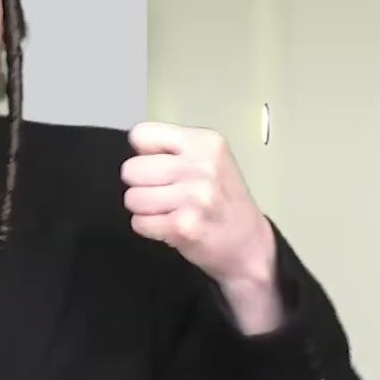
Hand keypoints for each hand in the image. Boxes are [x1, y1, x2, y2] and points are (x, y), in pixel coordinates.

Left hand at [122, 122, 281, 332]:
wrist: (249, 244)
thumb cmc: (222, 199)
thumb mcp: (208, 159)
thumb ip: (173, 148)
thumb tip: (134, 151)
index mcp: (205, 142)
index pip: (141, 135)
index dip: (144, 154)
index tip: (162, 167)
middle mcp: (202, 166)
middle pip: (130, 169)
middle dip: (140, 184)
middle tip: (165, 194)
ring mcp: (194, 197)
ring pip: (132, 198)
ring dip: (144, 209)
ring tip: (168, 211)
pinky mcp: (184, 226)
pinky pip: (139, 223)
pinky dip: (149, 228)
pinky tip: (170, 226)